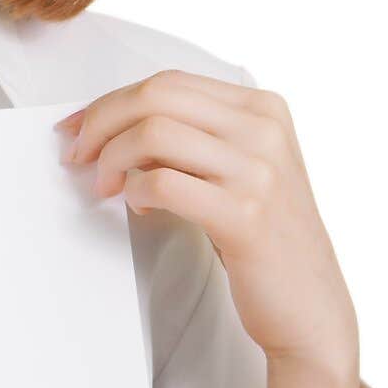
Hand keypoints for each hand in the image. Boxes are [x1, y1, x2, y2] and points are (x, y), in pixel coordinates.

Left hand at [55, 70, 359, 374]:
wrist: (309, 305)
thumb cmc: (264, 238)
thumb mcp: (241, 170)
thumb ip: (193, 139)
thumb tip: (114, 124)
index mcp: (264, 108)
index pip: (170, 82)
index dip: (111, 102)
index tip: (78, 127)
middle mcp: (264, 130)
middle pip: (156, 97)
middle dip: (101, 122)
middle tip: (78, 156)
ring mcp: (258, 171)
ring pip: (153, 133)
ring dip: (112, 159)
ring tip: (106, 186)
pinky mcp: (244, 214)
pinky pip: (162, 183)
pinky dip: (134, 191)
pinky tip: (137, 206)